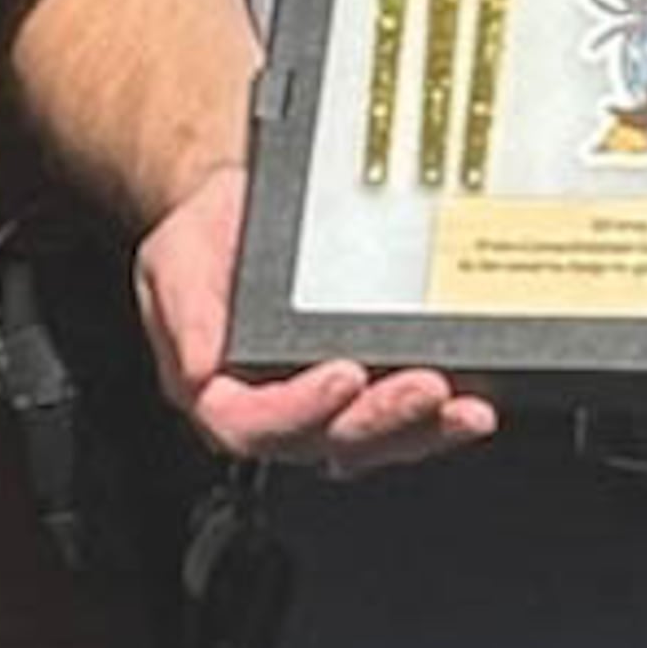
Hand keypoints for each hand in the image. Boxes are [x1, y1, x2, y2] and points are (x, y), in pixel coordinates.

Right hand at [133, 159, 497, 481]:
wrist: (244, 207)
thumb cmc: (208, 238)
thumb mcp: (174, 257)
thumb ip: (185, 312)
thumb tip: (198, 369)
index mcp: (219, 390)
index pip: (252, 424)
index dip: (301, 410)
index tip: (342, 374)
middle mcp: (277, 407)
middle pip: (328, 439)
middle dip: (381, 419)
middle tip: (423, 387)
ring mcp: (327, 404)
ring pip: (373, 440)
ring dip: (422, 430)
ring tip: (461, 409)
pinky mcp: (368, 390)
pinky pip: (404, 420)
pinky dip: (441, 420)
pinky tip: (472, 405)